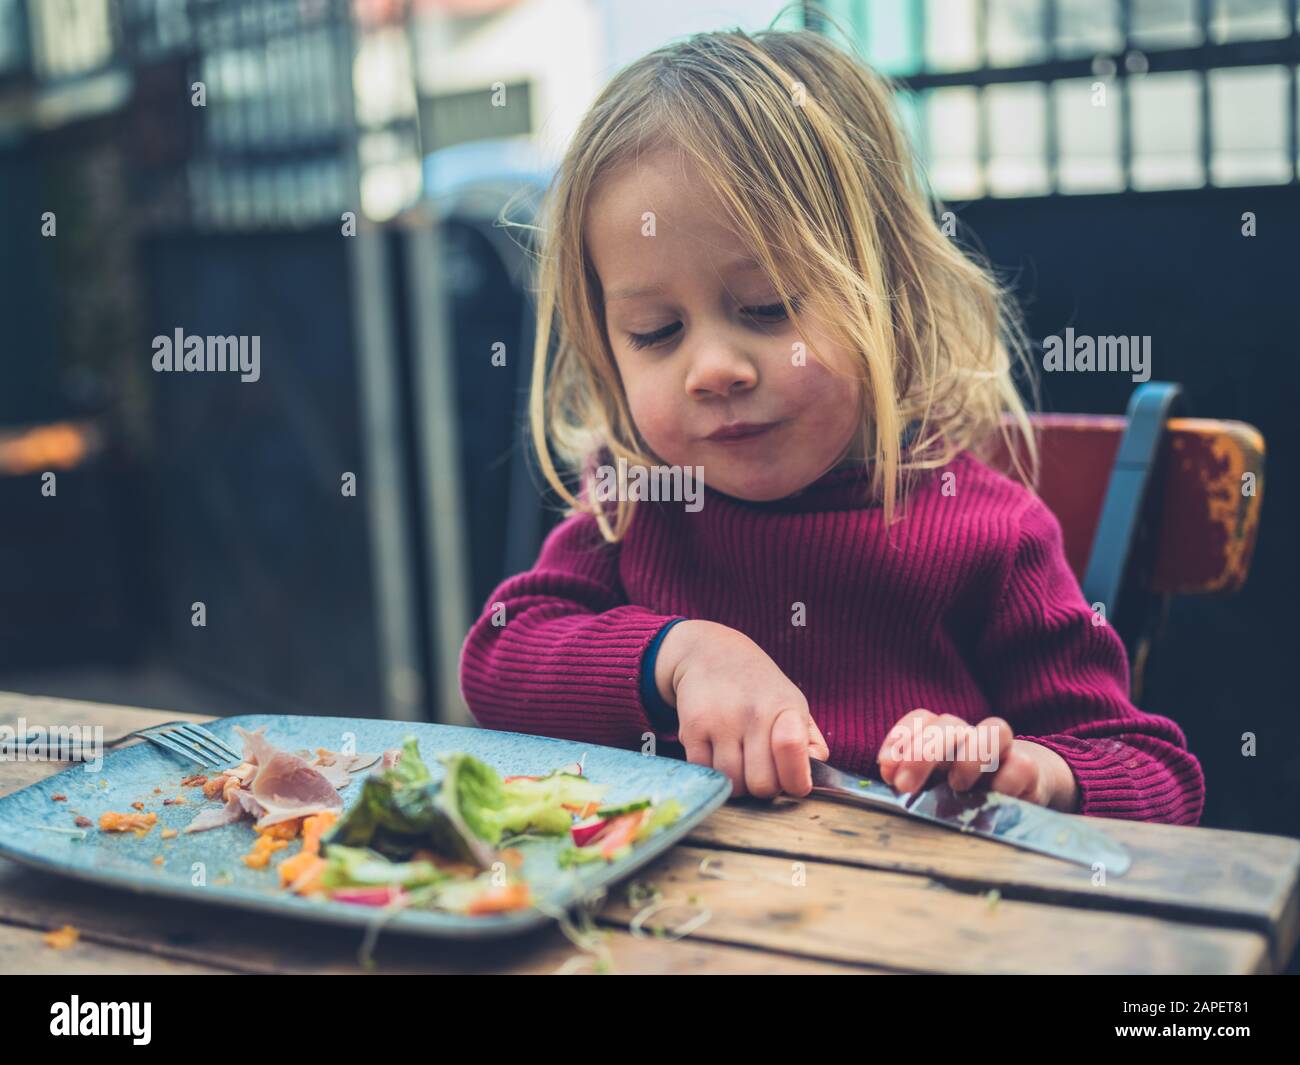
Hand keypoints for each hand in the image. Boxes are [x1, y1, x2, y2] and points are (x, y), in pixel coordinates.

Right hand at [655, 620, 828, 798]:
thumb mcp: (793, 704)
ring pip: (732, 784)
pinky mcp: (692, 728)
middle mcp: (755, 714)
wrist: (711, 654)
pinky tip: (716, 752)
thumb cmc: (759, 689)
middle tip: (759, 768)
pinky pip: (705, 774)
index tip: (792, 778)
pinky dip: (712, 772)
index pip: (794, 758)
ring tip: (738, 760)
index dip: (795, 780)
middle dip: (763, 786)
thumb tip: (812, 775)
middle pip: (761, 785)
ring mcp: (721, 722)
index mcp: (786, 710)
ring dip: (736, 781)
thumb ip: (809, 743)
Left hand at [876, 708, 1078, 811]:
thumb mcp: (933, 785)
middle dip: (923, 752)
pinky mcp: (1030, 773)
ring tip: (956, 786)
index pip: (923, 719)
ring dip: (971, 756)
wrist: (1021, 795)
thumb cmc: (967, 792)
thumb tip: (889, 773)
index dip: (902, 736)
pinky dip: (1006, 779)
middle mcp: (972, 737)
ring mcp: (1004, 752)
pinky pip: (1022, 765)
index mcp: (945, 737)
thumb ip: (910, 777)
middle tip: (904, 785)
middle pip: (950, 724)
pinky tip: (993, 796)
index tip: (884, 765)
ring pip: (994, 729)